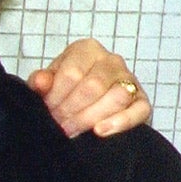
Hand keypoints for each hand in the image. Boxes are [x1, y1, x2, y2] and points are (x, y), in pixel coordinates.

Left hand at [28, 39, 151, 137]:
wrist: (84, 98)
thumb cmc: (64, 87)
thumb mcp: (48, 81)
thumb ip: (40, 81)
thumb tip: (39, 82)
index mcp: (86, 50)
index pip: (72, 73)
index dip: (57, 96)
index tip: (48, 110)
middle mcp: (111, 60)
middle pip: (94, 86)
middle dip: (72, 109)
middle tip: (59, 124)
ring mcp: (129, 79)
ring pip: (117, 97)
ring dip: (91, 117)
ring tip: (72, 129)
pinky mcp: (141, 100)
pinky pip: (139, 110)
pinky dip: (121, 122)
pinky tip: (100, 131)